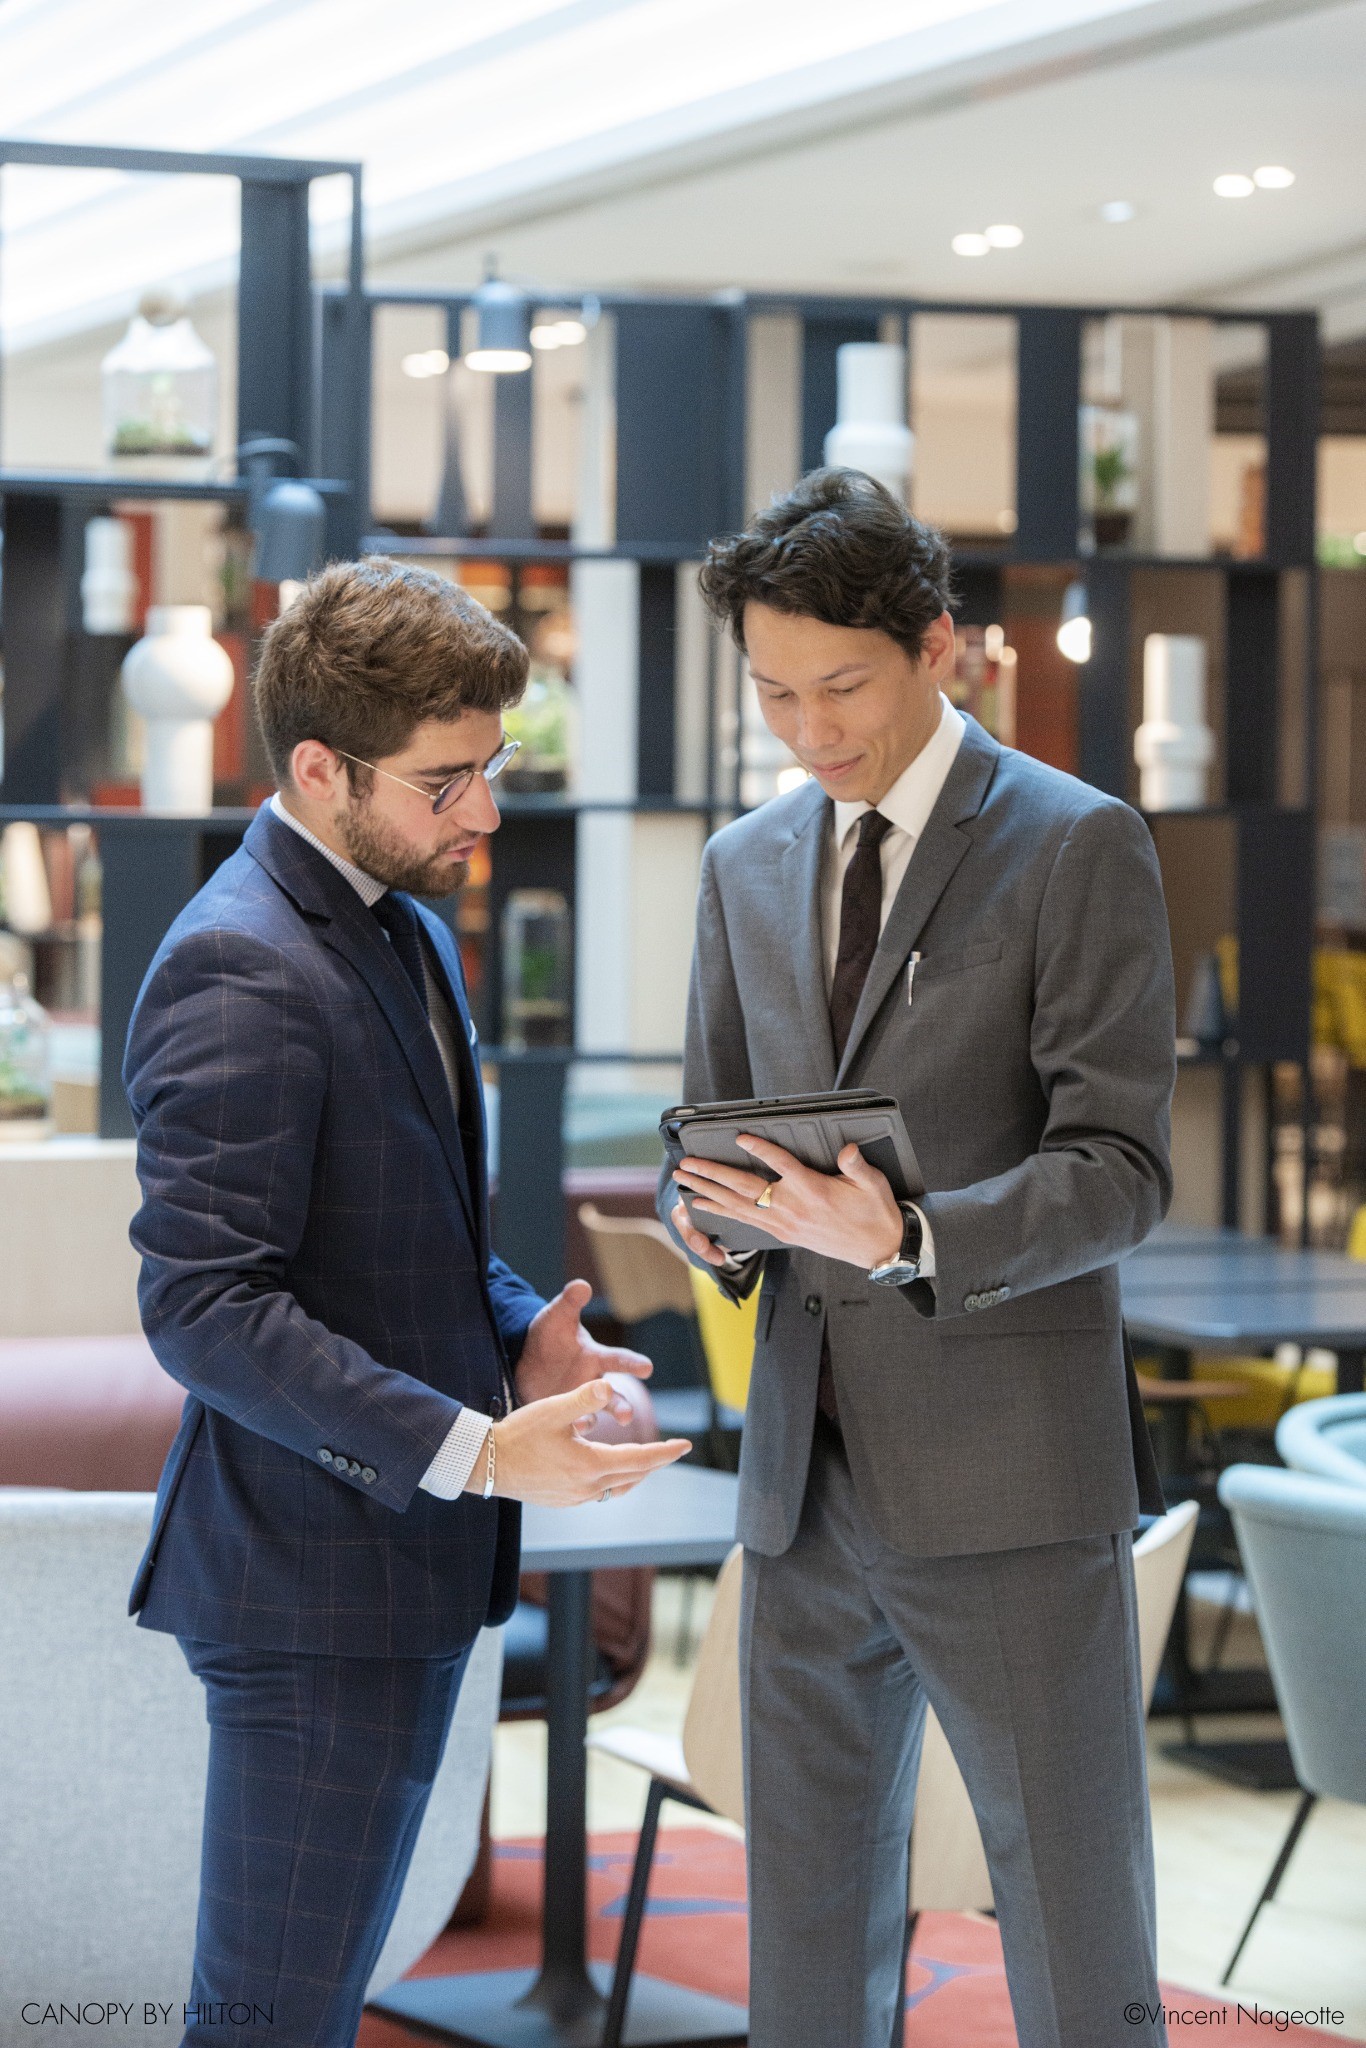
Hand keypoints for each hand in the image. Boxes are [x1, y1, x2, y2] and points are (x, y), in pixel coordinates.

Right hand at [468, 1378, 689, 1506]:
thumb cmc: (519, 1433)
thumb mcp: (553, 1410)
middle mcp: (587, 1486)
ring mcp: (574, 1498)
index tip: (686, 1444)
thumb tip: (609, 1386)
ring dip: (634, 1473)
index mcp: (590, 1464)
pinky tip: (605, 1467)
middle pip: (633, 1476)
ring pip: (617, 1487)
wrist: (487, 1464)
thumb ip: (584, 1398)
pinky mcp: (562, 1501)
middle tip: (672, 1449)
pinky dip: (611, 1479)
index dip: (666, 1452)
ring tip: (643, 1460)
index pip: (641, 1459)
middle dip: (655, 1462)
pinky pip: (597, 1492)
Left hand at [516, 1278, 650, 1421]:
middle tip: (627, 1416)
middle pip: (613, 1396)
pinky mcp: (562, 1414)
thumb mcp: (556, 1317)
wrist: (525, 1358)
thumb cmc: (548, 1335)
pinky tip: (569, 1432)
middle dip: (621, 1406)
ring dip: (593, 1420)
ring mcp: (578, 1400)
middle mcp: (592, 1382)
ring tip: (587, 1425)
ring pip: (593, 1415)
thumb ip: (569, 1302)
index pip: (618, 1359)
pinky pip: (569, 1424)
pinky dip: (571, 1429)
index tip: (647, 1367)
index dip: (633, 1363)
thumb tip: (581, 1284)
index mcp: (595, 1357)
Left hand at [673, 1135, 902, 1270]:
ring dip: (709, 1192)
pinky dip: (722, 1211)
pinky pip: (745, 1221)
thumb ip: (856, 1165)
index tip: (739, 1137)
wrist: (878, 1249)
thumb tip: (848, 1149)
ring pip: (738, 1206)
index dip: (760, 1149)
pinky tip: (704, 1204)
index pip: (781, 1165)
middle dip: (713, 1174)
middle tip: (687, 1164)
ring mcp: (785, 1224)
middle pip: (745, 1187)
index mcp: (814, 1191)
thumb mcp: (872, 1184)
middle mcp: (793, 1208)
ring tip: (685, 1180)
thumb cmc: (875, 1213)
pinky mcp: (783, 1234)